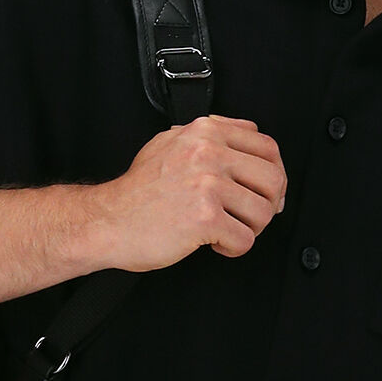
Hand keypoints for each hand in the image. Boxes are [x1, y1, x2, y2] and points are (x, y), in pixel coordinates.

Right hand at [86, 116, 286, 268]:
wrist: (107, 221)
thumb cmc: (138, 191)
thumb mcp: (171, 143)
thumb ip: (210, 137)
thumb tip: (251, 144)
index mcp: (205, 132)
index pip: (267, 147)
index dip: (273, 174)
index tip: (264, 192)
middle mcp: (209, 152)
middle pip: (273, 179)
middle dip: (268, 204)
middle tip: (249, 217)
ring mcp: (207, 184)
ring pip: (264, 211)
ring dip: (250, 229)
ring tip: (227, 230)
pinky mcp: (205, 218)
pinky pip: (245, 239)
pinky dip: (232, 248)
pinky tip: (213, 243)